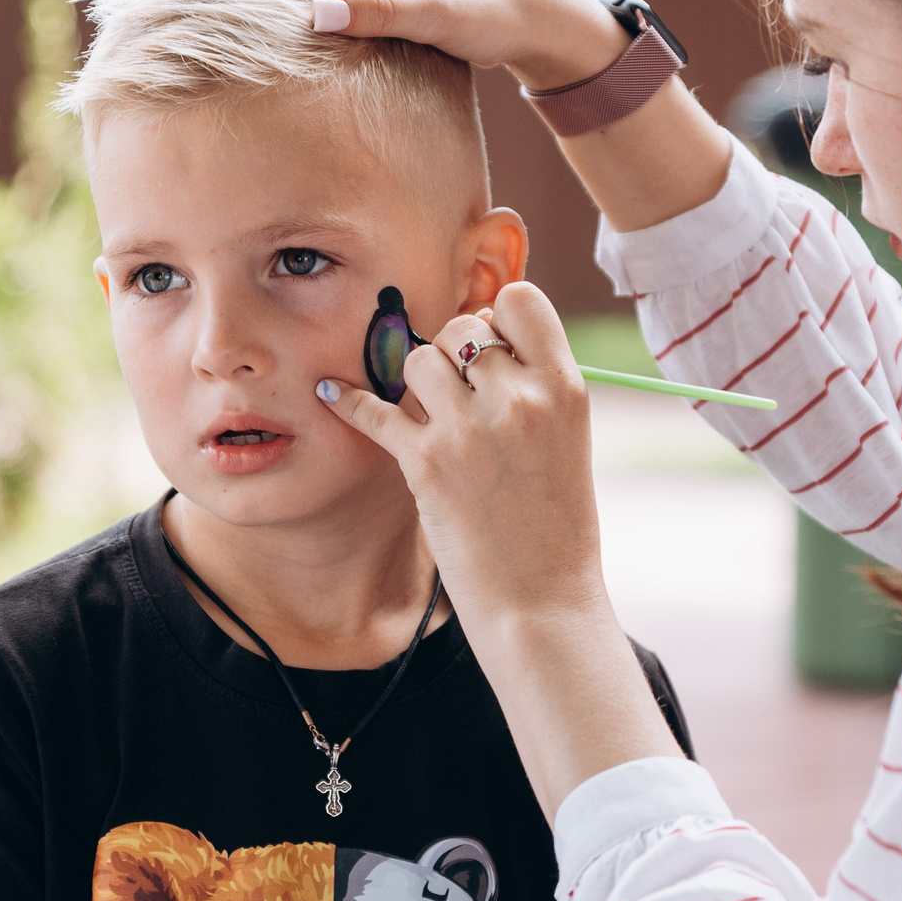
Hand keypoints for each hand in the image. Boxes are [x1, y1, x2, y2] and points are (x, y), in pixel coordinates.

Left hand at [317, 280, 610, 628]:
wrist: (541, 602)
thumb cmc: (557, 526)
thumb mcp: (568, 440)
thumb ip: (533, 386)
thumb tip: (485, 336)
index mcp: (565, 388)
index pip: (522, 298)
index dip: (499, 315)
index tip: (494, 346)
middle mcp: (517, 399)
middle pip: (463, 326)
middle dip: (453, 350)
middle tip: (455, 389)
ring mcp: (468, 429)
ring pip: (418, 358)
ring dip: (417, 382)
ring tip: (429, 415)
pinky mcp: (424, 463)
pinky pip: (374, 409)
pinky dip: (349, 401)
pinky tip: (333, 394)